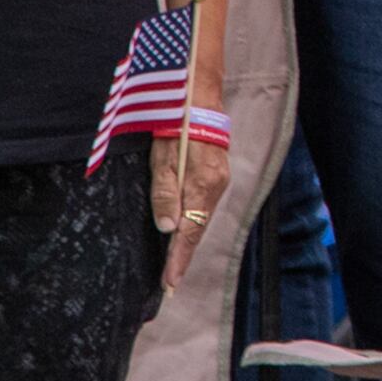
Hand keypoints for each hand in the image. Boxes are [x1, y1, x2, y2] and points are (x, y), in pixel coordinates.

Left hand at [152, 125, 229, 290]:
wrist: (199, 96)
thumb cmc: (175, 126)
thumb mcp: (162, 159)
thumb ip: (165, 193)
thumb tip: (166, 228)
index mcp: (202, 185)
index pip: (189, 232)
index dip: (178, 259)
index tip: (170, 284)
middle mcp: (215, 186)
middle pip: (198, 229)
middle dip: (183, 256)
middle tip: (169, 283)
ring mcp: (219, 180)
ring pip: (202, 218)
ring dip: (188, 241)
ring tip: (173, 264)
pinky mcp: (217, 174)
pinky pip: (204, 206)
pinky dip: (194, 224)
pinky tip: (184, 233)